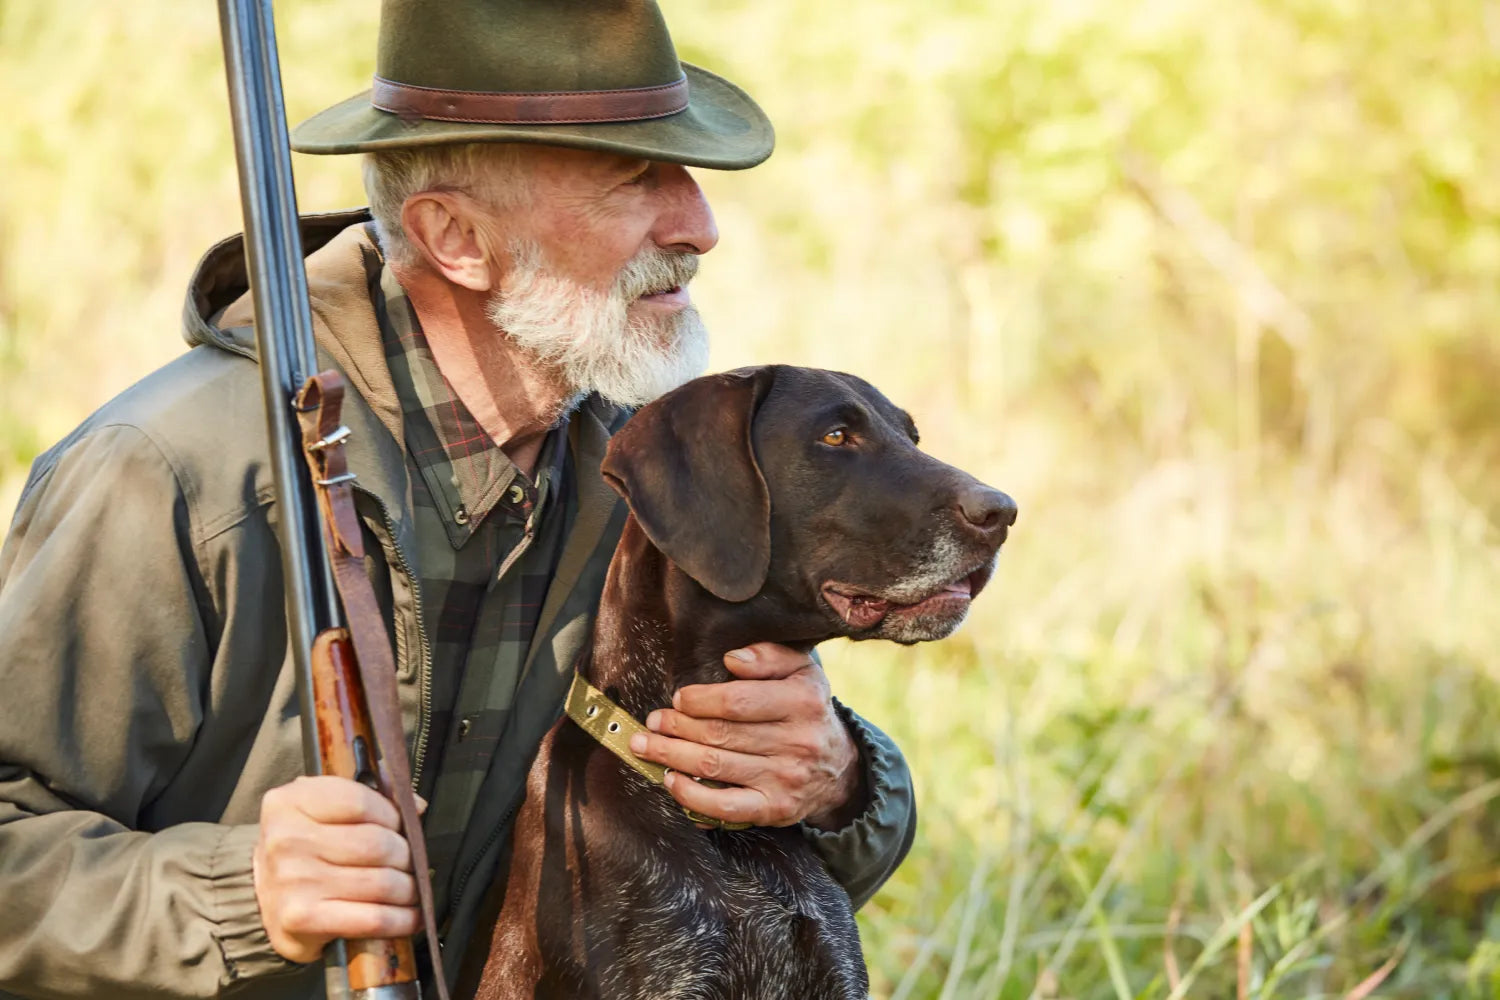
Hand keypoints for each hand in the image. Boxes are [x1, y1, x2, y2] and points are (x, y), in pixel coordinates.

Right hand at [251, 775, 421, 963]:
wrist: (263, 900)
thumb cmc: (303, 851)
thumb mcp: (321, 810)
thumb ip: (368, 795)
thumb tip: (415, 805)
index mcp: (290, 802)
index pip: (361, 802)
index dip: (393, 815)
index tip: (401, 827)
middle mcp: (287, 839)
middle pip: (377, 844)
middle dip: (406, 856)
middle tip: (410, 863)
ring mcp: (294, 881)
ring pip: (382, 882)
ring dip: (409, 888)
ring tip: (411, 889)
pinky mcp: (303, 918)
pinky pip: (373, 918)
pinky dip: (402, 919)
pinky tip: (410, 916)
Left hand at [629, 643, 864, 829]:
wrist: (837, 768)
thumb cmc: (806, 711)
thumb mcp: (801, 671)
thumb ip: (769, 657)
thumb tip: (732, 659)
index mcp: (803, 701)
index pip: (738, 701)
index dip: (700, 700)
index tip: (678, 699)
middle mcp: (798, 742)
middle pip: (720, 734)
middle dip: (677, 727)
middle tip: (653, 722)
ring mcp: (785, 779)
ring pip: (715, 767)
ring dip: (671, 756)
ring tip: (646, 745)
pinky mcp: (774, 809)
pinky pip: (725, 807)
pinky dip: (691, 795)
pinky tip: (671, 780)